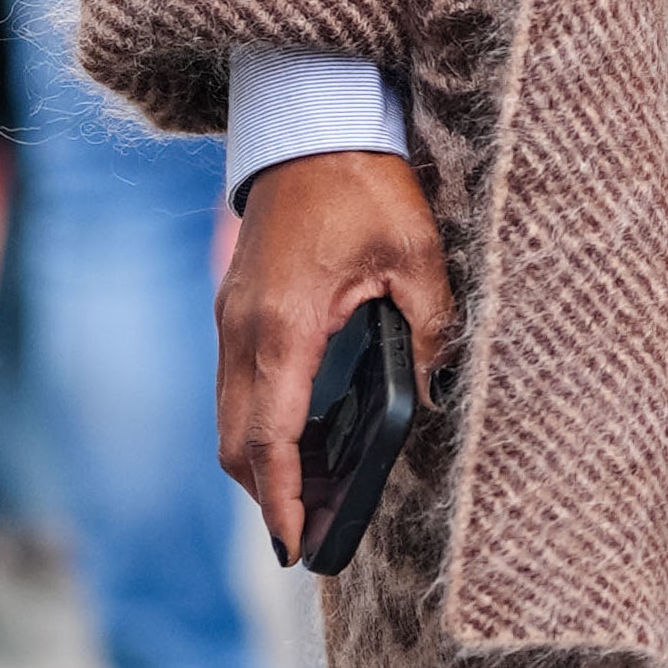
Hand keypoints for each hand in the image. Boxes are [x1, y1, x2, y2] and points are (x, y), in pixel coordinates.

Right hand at [216, 150, 455, 559]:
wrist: (313, 122)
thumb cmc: (364, 184)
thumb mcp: (418, 257)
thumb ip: (428, 331)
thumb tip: (435, 394)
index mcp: (285, 326)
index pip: (269, 439)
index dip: (280, 501)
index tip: (295, 545)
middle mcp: (243, 330)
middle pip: (237, 442)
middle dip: (269, 495)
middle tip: (314, 531)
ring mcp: (231, 318)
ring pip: (231, 416)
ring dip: (263, 461)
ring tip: (316, 493)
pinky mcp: (236, 306)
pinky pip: (238, 384)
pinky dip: (262, 422)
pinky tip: (305, 434)